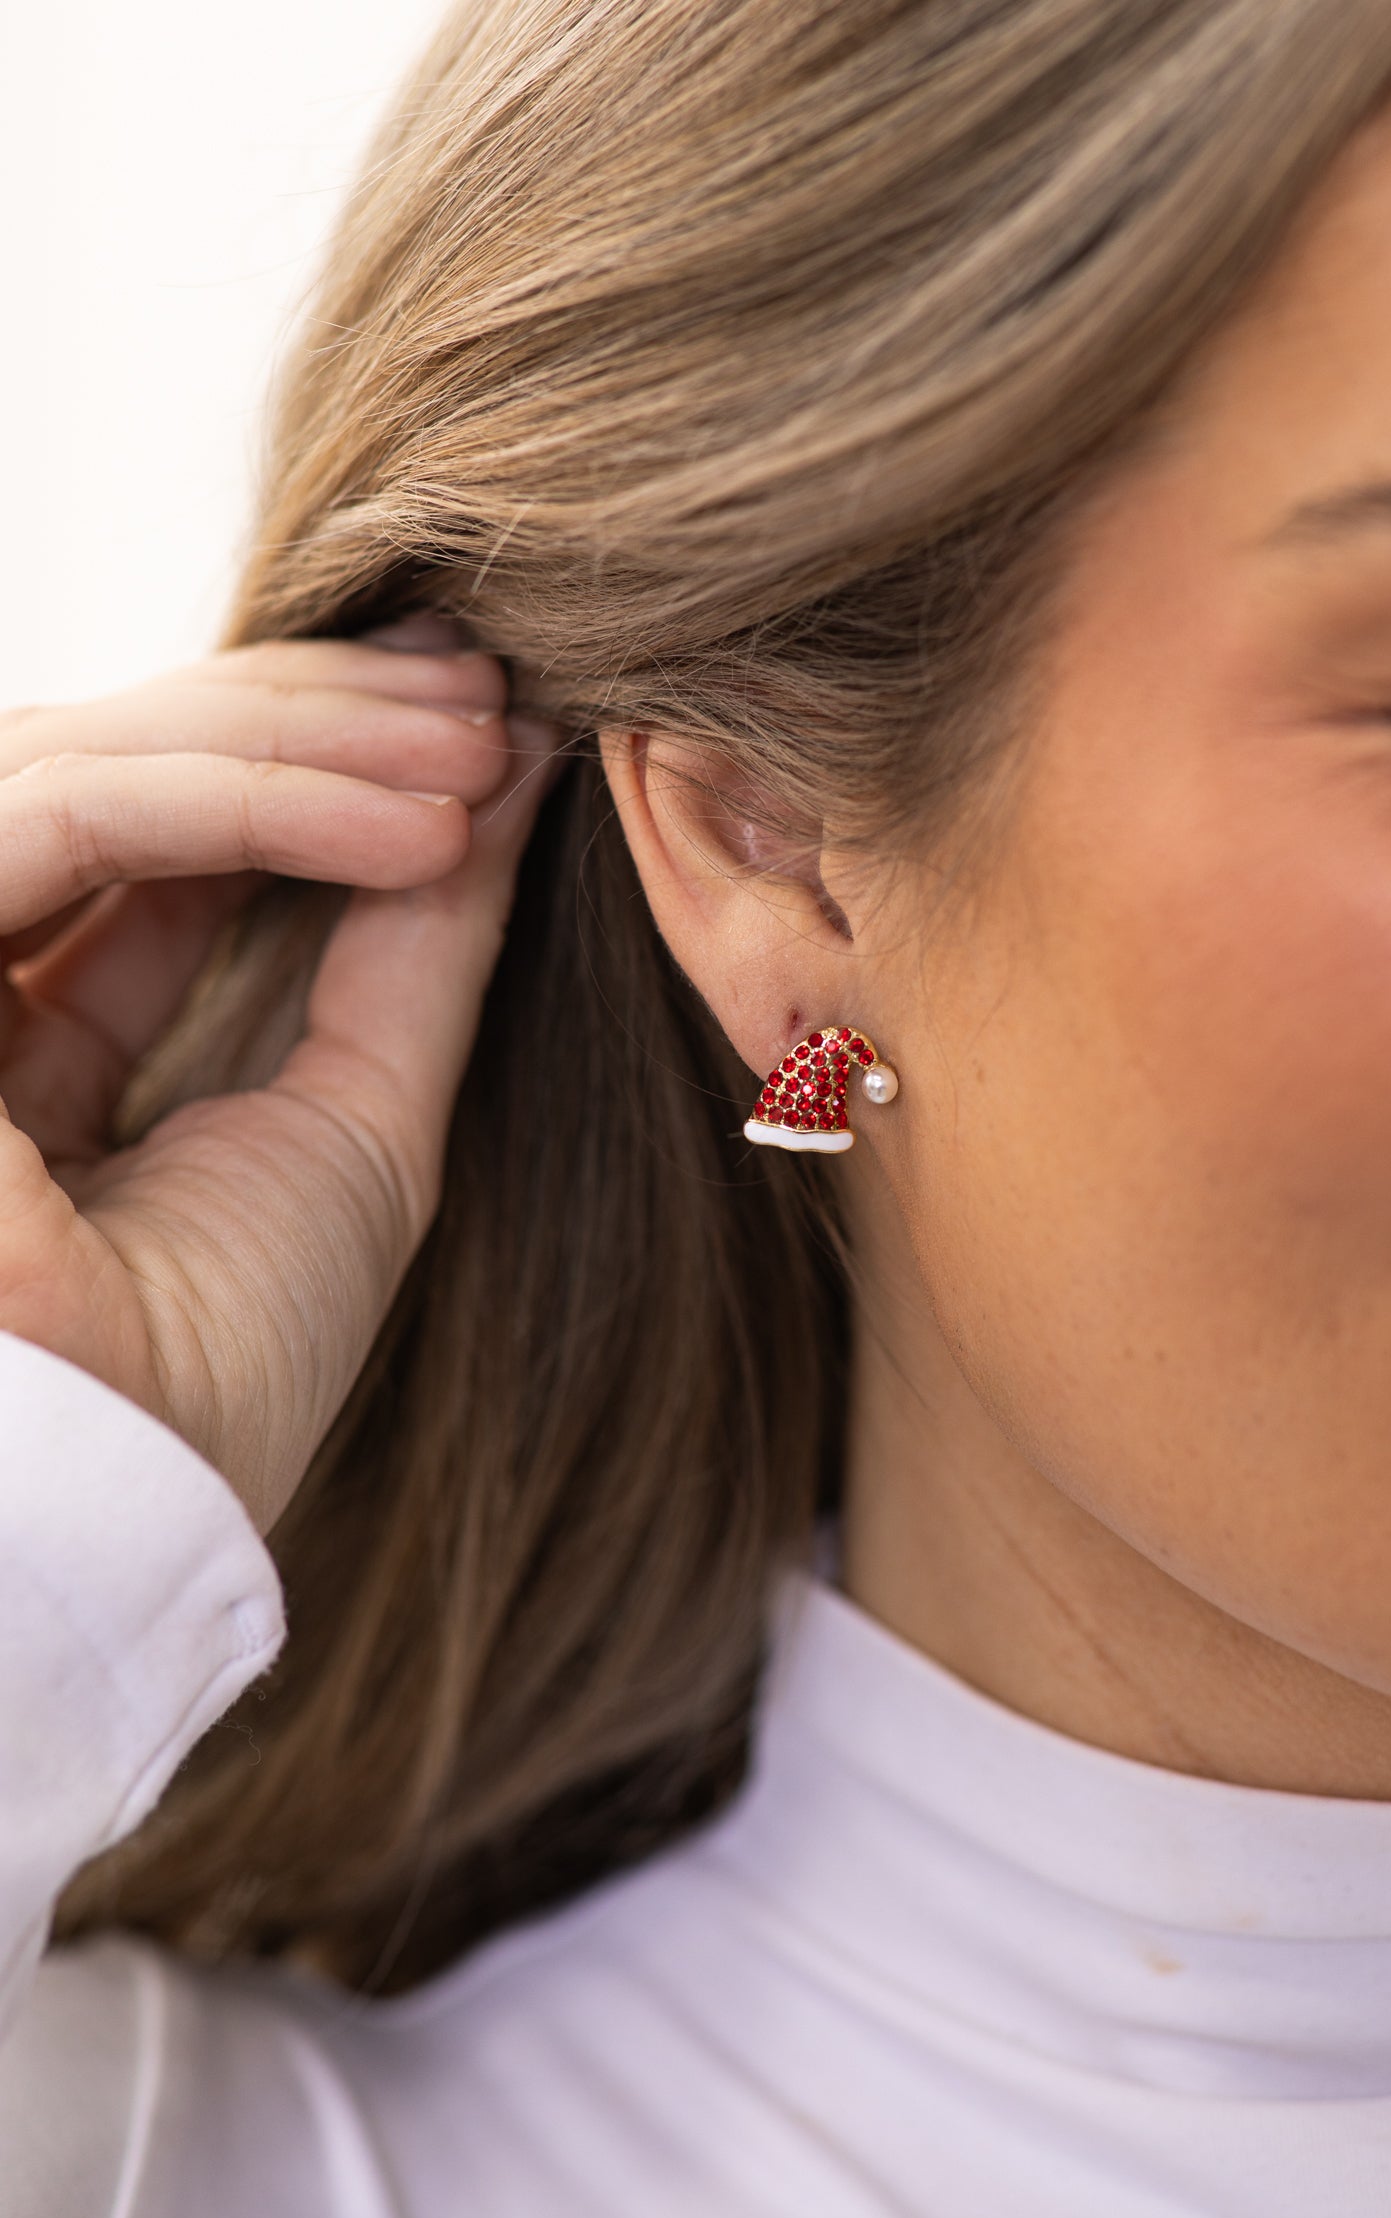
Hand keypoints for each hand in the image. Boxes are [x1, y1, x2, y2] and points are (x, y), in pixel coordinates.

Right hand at [0, 638, 558, 1525]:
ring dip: (294, 739)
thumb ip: (412, 948)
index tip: (479, 733)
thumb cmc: (227, 1369)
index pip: (147, 842)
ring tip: (478, 753)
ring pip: (71, 763)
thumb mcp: (360, 1127)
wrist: (134, 1507)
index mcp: (22, 1048)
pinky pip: (54, 817)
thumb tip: (506, 779)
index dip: (306, 766)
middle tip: (486, 700)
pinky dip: (238, 797)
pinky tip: (412, 821)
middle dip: (311, 721)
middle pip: (105, 773)